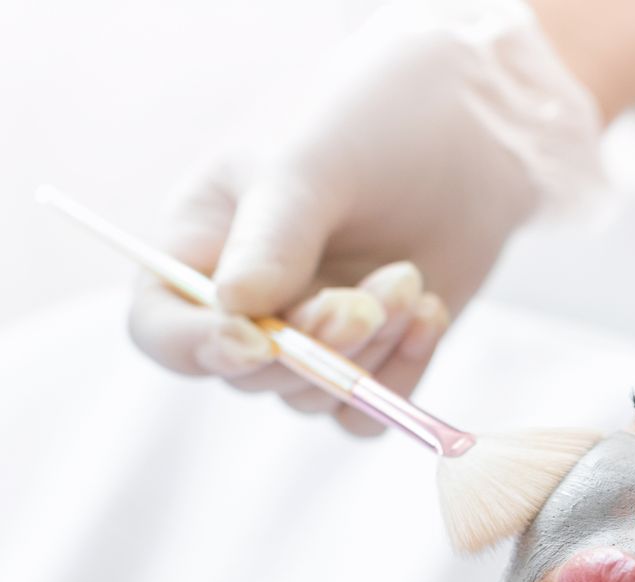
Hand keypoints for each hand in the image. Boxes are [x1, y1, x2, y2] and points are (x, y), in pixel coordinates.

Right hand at [126, 0, 602, 430]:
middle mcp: (249, 300)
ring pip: (314, 397)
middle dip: (311, 350)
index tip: (255, 339)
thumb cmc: (373, 117)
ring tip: (410, 281)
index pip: (160, 324)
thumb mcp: (312, 162)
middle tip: (366, 304)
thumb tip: (235, 309)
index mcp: (203, 243)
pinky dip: (400, 380)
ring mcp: (311, 332)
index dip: (195, 346)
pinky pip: (365, 411)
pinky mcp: (373, 355)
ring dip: (367, 356)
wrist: (473, 121)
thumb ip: (273, 236)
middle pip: (247, 376)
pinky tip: (430, 313)